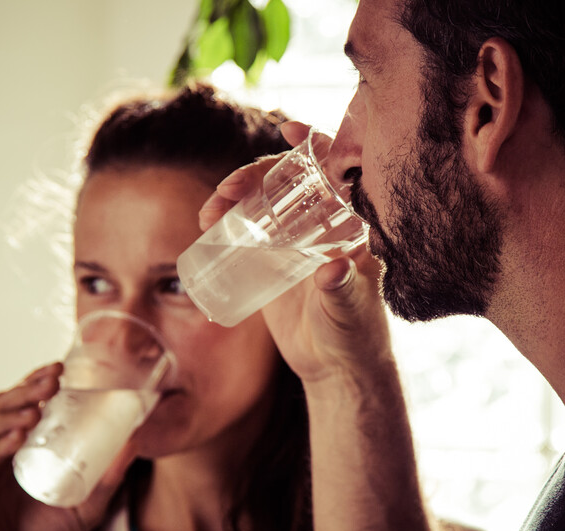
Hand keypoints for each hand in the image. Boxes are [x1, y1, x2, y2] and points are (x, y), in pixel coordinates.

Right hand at [0, 363, 136, 530]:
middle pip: (0, 410)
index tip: (59, 368)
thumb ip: (108, 476)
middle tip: (50, 381)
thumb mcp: (87, 504)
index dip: (34, 384)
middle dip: (24, 391)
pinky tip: (13, 440)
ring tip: (34, 410)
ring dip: (8, 415)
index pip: (20, 406)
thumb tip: (134, 443)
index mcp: (13, 451)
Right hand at [199, 122, 395, 386]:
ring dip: (235, 194)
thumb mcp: (349, 312)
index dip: (315, 142)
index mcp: (353, 224)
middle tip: (226, 191)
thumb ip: (344, 291)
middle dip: (255, 174)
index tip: (286, 128)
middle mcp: (325, 224)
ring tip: (210, 211)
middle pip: (290, 180)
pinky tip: (209, 222)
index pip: (337, 169)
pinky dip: (228, 219)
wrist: (336, 369)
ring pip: (265, 201)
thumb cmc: (356, 336)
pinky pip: (250, 228)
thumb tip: (332, 268)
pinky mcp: (275, 260)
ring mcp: (298, 240)